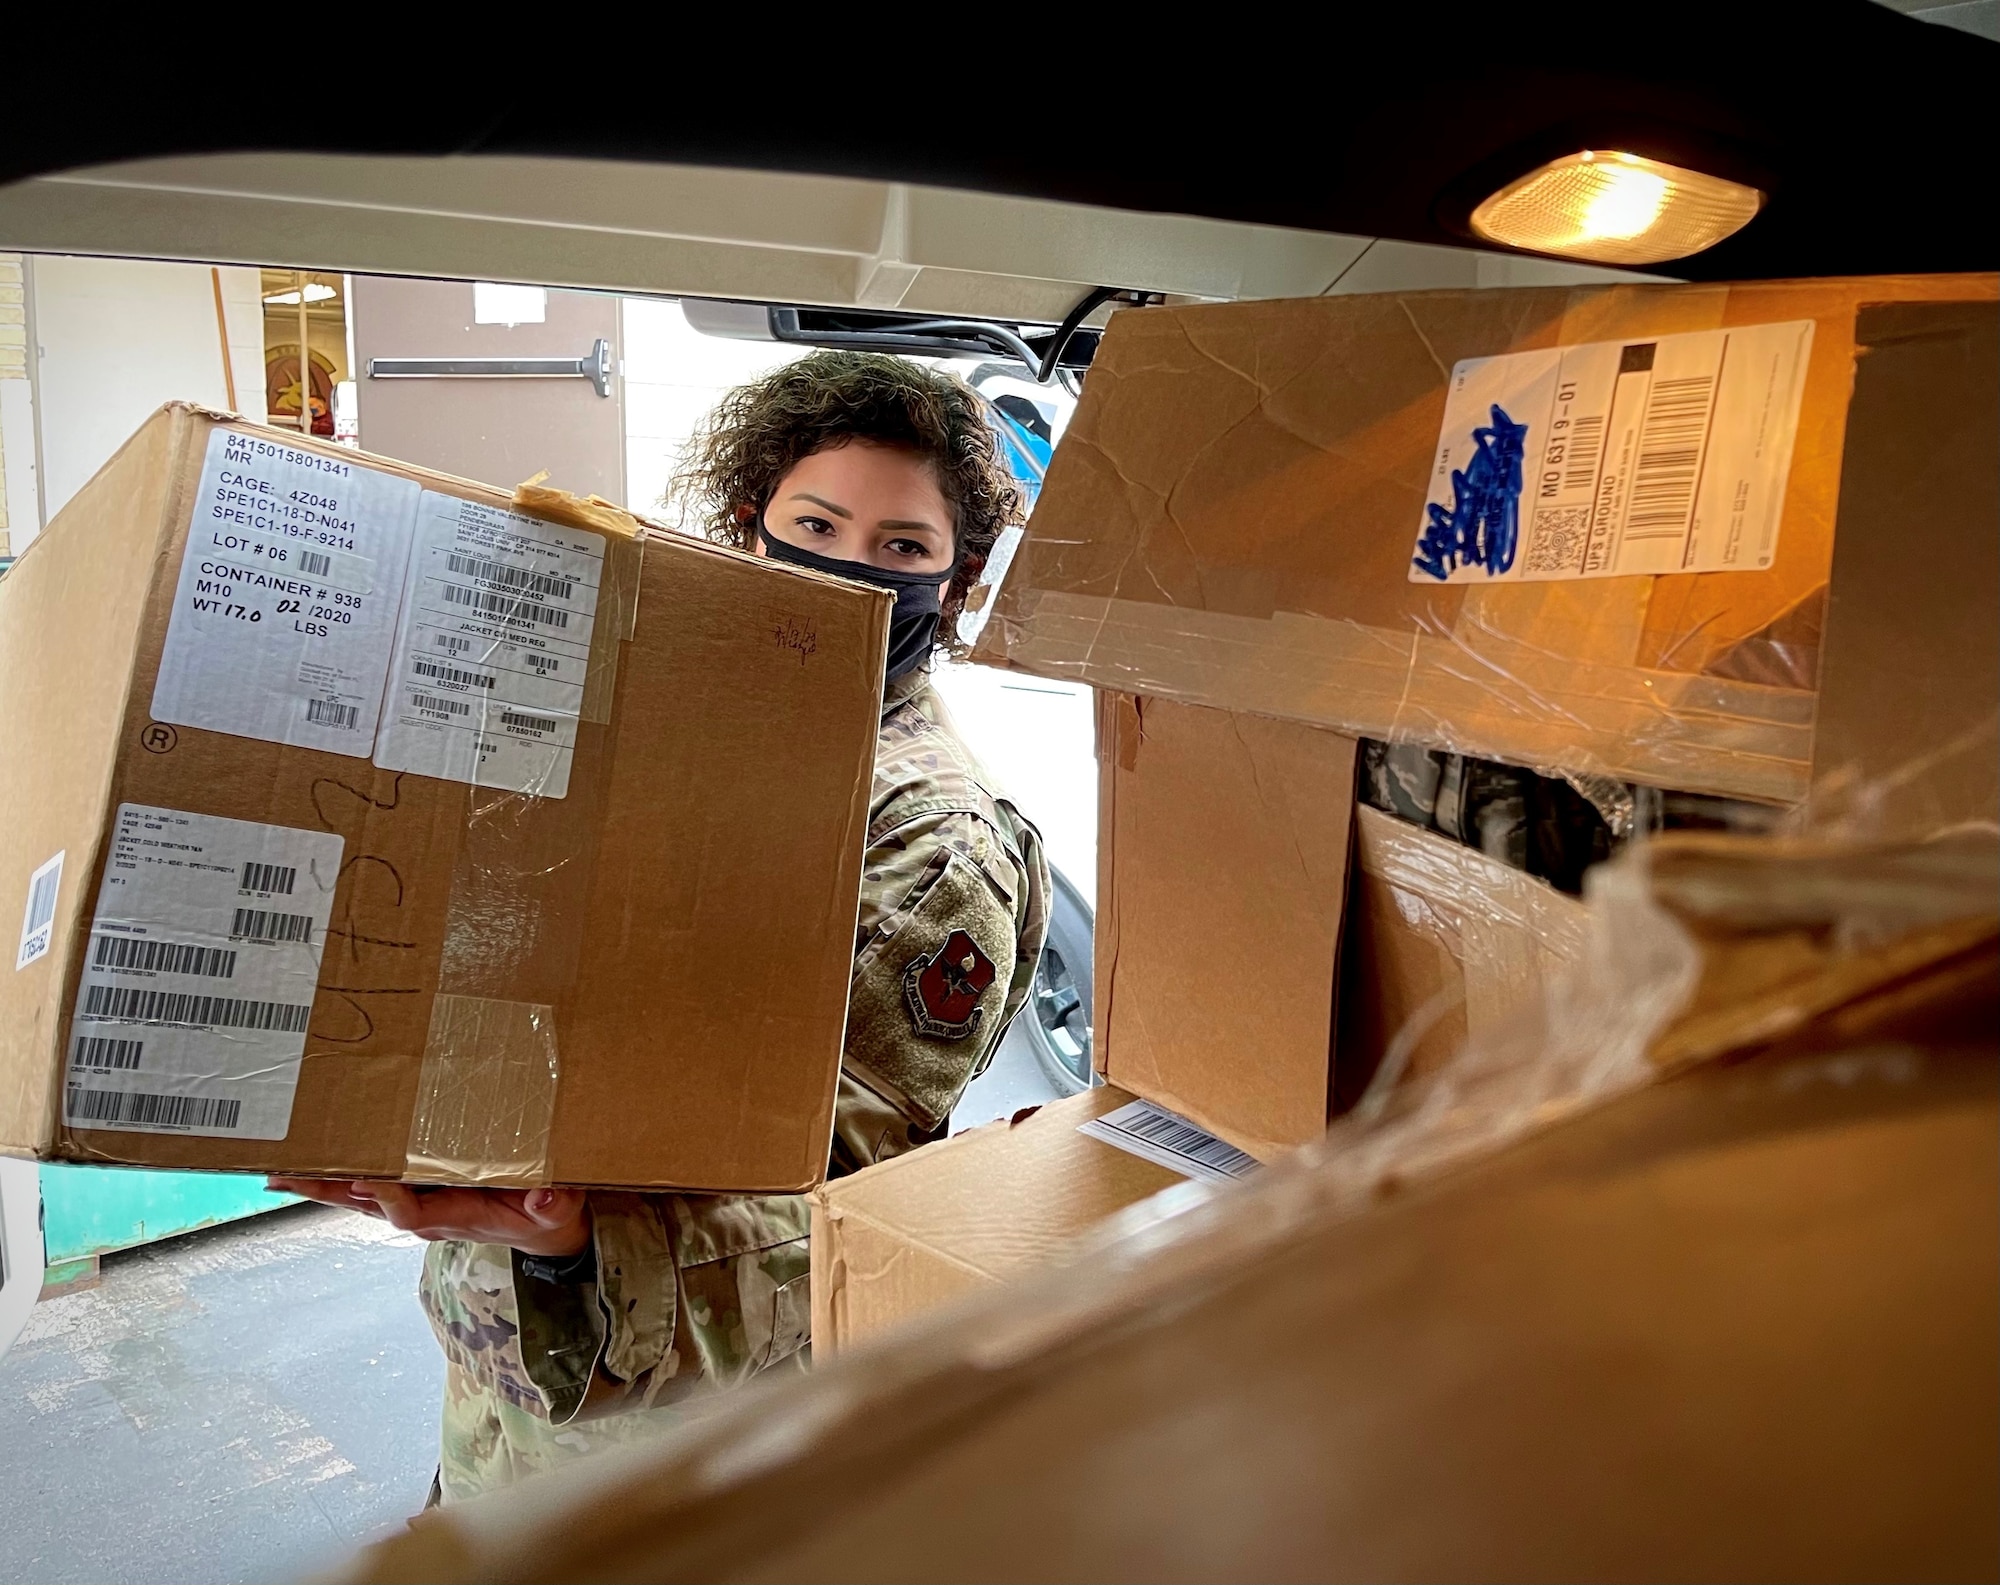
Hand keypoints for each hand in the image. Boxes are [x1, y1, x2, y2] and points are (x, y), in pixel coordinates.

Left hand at [266, 1178, 590, 1256]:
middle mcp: (429, 1216)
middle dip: (327, 1190)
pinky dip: (340, 1177)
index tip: (366, 1177)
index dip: (388, 1197)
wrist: (545, 1232)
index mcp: (458, 1217)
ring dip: (322, 1184)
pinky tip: (311, 1166)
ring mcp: (421, 1207)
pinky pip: (372, 1187)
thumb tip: (545, 1196)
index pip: (412, 1212)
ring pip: (362, 1196)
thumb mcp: (561, 1212)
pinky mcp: (420, 1195)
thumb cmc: (549, 1218)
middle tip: (284, 1176)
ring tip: (279, 1170)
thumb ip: (554, 1205)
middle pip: (368, 1205)